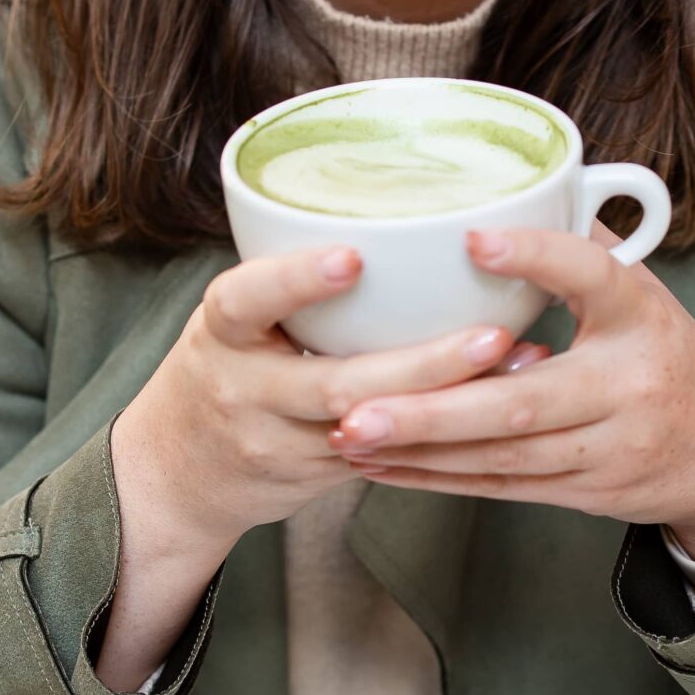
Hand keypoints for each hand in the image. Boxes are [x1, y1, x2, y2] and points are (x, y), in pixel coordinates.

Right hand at [96, 245, 537, 689]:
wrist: (176, 472)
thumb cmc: (229, 364)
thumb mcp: (237, 316)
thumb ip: (295, 279)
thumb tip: (406, 213)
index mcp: (222, 329)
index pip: (248, 298)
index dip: (297, 280)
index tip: (353, 257)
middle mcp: (244, 390)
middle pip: (338, 383)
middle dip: (422, 364)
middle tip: (492, 335)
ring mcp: (277, 444)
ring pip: (374, 431)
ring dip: (451, 404)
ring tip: (518, 370)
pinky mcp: (311, 481)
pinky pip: (386, 459)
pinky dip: (442, 435)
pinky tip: (499, 414)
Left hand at [327, 226, 694, 561]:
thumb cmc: (662, 353)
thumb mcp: (642, 293)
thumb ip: (580, 245)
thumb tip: (514, 185)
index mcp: (638, 317)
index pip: (592, 278)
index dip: (537, 259)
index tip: (473, 241)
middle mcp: (627, 385)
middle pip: (522, 403)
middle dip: (432, 409)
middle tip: (355, 403)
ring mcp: (608, 447)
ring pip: (503, 456)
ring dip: (420, 449)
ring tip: (348, 434)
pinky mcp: (587, 491)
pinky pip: (502, 488)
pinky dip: (438, 478)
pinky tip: (382, 467)